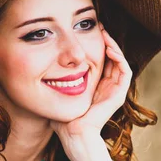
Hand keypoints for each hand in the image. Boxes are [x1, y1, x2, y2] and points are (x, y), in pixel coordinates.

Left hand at [49, 22, 132, 155]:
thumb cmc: (62, 119)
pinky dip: (120, 59)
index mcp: (95, 86)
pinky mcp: (118, 95)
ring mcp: (114, 91)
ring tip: (105, 34)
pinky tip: (109, 49)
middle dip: (107, 41)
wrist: (73, 133)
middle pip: (112, 58)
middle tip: (99, 27)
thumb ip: (52, 81)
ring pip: (120, 62)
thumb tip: (35, 68)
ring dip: (114, 46)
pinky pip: (125, 72)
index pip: (101, 61)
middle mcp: (107, 87)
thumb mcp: (56, 92)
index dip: (97, 45)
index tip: (87, 31)